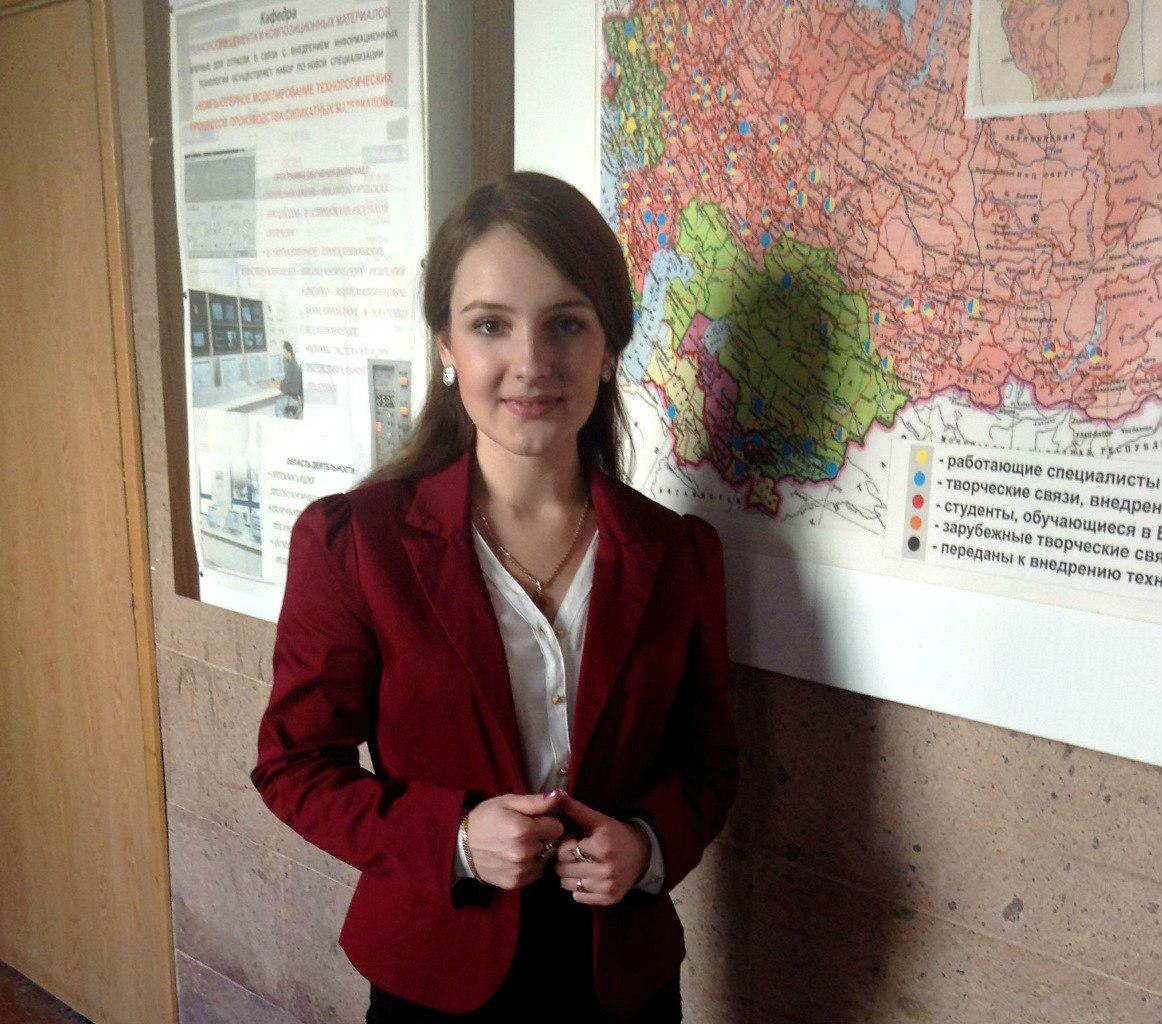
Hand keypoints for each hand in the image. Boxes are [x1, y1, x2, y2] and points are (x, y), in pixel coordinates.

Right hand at [464, 790, 565, 889]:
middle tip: (525, 833)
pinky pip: (535, 873)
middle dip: (542, 837)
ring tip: (520, 845)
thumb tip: (560, 795)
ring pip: (544, 859)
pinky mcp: (515, 883)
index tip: (536, 821)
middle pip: (551, 844)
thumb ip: (535, 801)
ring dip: (537, 853)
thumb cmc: (485, 818)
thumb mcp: (508, 802)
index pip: (557, 827)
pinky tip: (516, 858)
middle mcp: (523, 853)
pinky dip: (530, 866)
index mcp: (523, 829)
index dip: (547, 822)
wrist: (460, 845)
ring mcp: (519, 871)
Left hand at [552, 791, 651, 905]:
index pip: (563, 852)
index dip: (565, 846)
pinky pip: (578, 897)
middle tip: (575, 855)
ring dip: (570, 876)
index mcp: (601, 846)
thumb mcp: (597, 819)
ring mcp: (607, 886)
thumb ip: (575, 808)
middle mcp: (605, 869)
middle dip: (564, 861)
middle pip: (563, 870)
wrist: (641, 854)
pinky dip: (579, 888)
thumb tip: (555, 794)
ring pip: (567, 885)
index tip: (574, 842)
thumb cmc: (614, 834)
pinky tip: (589, 877)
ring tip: (581, 865)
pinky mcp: (609, 899)